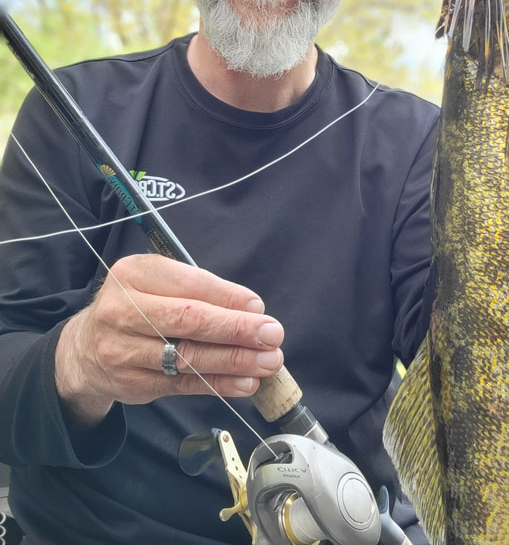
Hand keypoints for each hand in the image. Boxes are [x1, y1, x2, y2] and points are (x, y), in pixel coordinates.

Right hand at [55, 254, 284, 424]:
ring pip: (188, 357)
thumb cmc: (138, 306)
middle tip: (272, 335)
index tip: (259, 308)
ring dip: (235, 361)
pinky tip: (245, 382)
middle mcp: (122, 310)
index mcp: (134, 274)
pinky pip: (183, 385)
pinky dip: (218, 384)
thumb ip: (201, 291)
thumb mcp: (160, 283)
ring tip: (269, 362)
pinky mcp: (132, 383)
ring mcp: (123, 351)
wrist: (85, 349)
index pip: (188, 284)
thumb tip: (251, 308)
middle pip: (188, 321)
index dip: (227, 297)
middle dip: (236, 329)